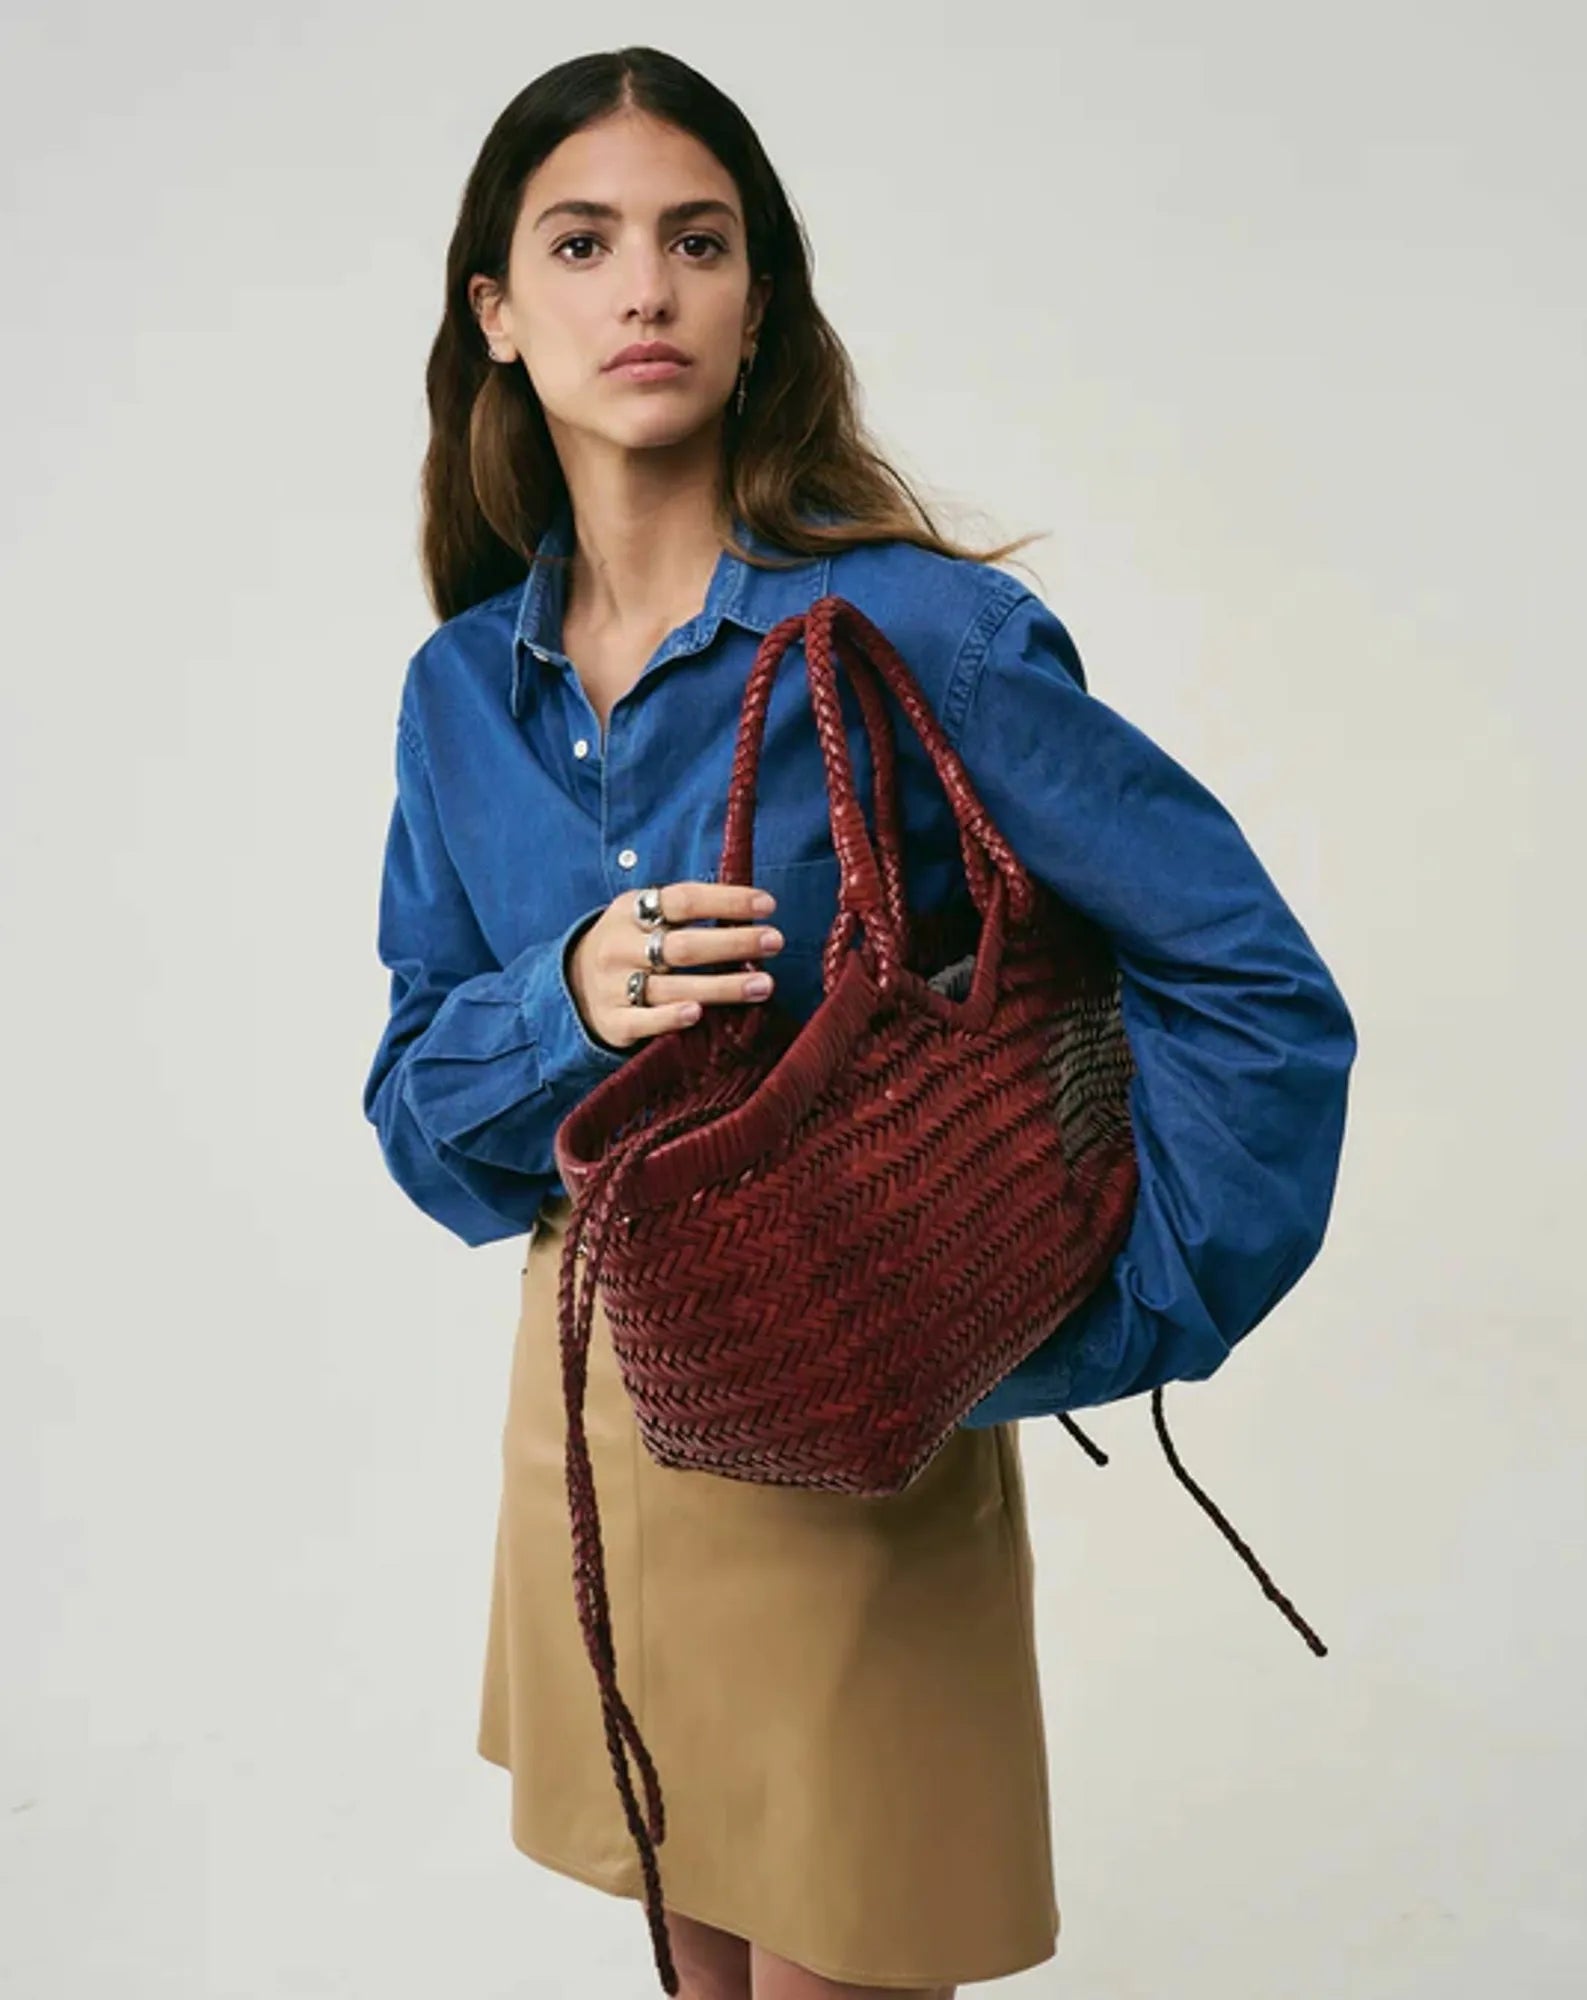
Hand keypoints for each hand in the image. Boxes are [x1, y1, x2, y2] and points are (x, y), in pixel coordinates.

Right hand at [568, 881, 783, 1048]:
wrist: (571, 988)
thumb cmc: (630, 947)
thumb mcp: (643, 917)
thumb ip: (684, 910)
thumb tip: (752, 903)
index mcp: (630, 911)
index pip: (683, 900)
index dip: (727, 901)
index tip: (768, 905)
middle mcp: (619, 946)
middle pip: (683, 945)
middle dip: (734, 942)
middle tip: (775, 941)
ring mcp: (613, 985)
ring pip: (672, 986)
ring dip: (722, 987)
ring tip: (764, 984)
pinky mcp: (613, 1021)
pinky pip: (644, 1020)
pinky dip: (671, 1017)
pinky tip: (700, 1014)